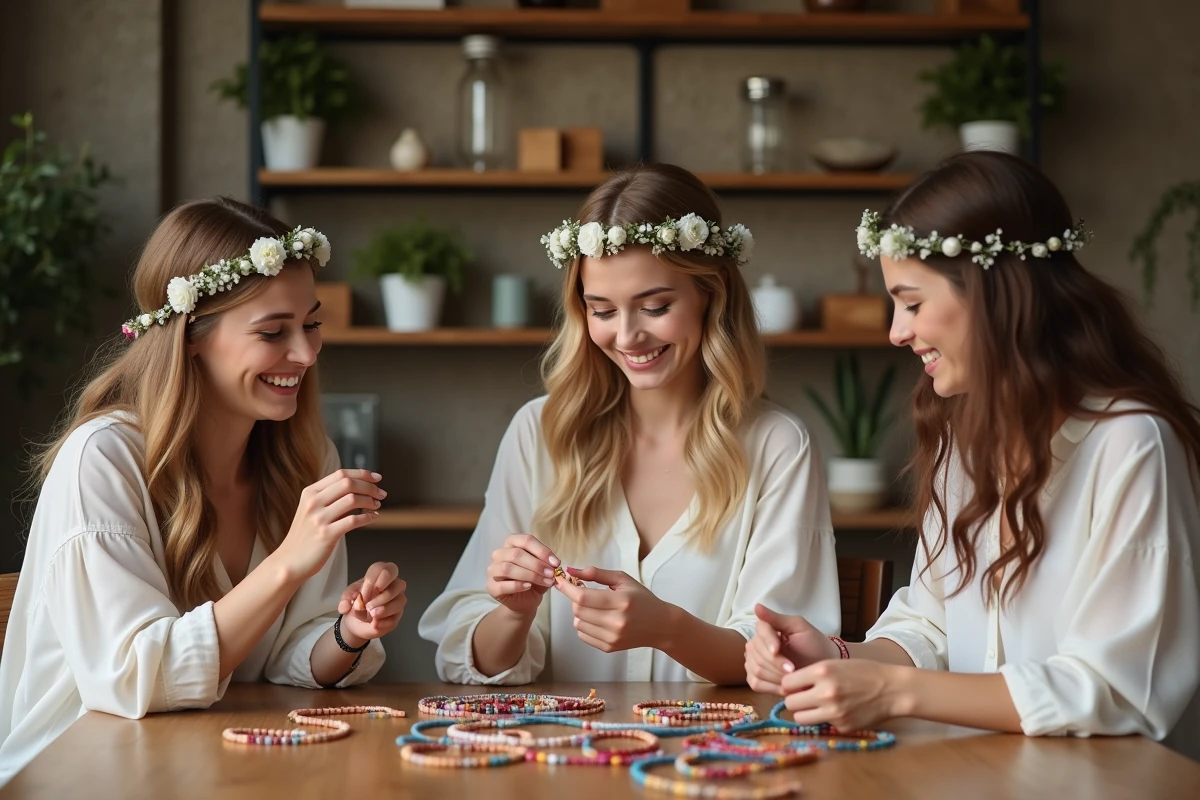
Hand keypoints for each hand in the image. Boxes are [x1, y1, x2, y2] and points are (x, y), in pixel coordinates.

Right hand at [275, 470, 383, 579]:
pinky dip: (368, 517)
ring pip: (352, 499)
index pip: (340, 474)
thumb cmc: (305, 536)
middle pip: (348, 483)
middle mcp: (313, 502)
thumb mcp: (312, 510)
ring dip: (370, 501)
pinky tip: (372, 518)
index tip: (377, 478)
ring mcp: (319, 518)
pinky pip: (353, 520)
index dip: (362, 474)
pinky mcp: (326, 535)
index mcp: (310, 492)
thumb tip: (359, 488)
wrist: (290, 561)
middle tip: (381, 494)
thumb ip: (330, 498)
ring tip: (376, 506)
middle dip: (369, 487)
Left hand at [337, 561, 405, 641]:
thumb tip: (346, 606)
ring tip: (371, 615)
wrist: (356, 621)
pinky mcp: (398, 615)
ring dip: (384, 610)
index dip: (373, 582)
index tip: (363, 594)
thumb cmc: (356, 602)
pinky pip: (396, 617)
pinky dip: (384, 622)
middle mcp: (394, 584)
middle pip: (398, 584)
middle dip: (382, 597)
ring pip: (399, 601)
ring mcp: (399, 599)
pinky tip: (374, 624)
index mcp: (381, 575)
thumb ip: (346, 599)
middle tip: (368, 606)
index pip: (385, 569)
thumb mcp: (347, 597)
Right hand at [486, 534, 559, 617]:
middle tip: (551, 573)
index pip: (526, 540)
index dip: (542, 550)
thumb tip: (554, 563)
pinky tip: (529, 587)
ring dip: (530, 575)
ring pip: (508, 568)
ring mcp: (492, 570)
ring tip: (545, 582)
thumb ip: (547, 563)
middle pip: (516, 554)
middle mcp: (499, 554)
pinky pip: (503, 585)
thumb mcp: (543, 569)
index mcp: (511, 543)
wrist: (524, 601)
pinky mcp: (491, 587)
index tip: (556, 562)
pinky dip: (517, 585)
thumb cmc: (533, 580)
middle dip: (537, 564)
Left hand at [555, 566, 668, 652]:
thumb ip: (596, 573)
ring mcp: (612, 637)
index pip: (583, 597)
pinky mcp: (609, 647)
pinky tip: (596, 618)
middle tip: (582, 591)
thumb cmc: (642, 599)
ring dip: (579, 612)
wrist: (661, 626)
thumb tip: (571, 571)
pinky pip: (583, 635)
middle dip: (574, 598)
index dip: (568, 588)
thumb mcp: (623, 580)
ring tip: (593, 606)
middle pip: (578, 610)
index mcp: (621, 601)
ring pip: (578, 623)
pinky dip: (584, 624)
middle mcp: (617, 622)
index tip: (560, 580)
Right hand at [745, 604, 839, 695]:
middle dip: (776, 663)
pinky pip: (755, 683)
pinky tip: (785, 687)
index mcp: (766, 628)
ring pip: (756, 668)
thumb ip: (778, 618)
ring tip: (793, 678)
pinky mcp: (755, 679)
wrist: (821, 667)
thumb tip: (756, 606)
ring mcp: (753, 662)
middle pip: (757, 652)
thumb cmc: (814, 645)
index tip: (777, 650)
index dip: (768, 641)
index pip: (761, 631)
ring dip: (775, 676)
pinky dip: (771, 687)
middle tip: (793, 670)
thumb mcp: (800, 628)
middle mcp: (756, 644)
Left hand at [781, 659, 903, 731]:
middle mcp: (825, 692)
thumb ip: (812, 674)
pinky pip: (822, 725)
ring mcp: (834, 712)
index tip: (795, 686)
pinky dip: (826, 720)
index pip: (786, 683)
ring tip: (815, 706)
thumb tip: (789, 686)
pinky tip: (839, 711)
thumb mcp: (835, 664)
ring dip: (805, 713)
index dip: (789, 685)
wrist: (892, 689)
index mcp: (822, 672)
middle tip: (804, 697)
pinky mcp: (842, 726)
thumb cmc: (863, 672)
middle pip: (790, 703)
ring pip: (800, 718)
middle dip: (794, 700)